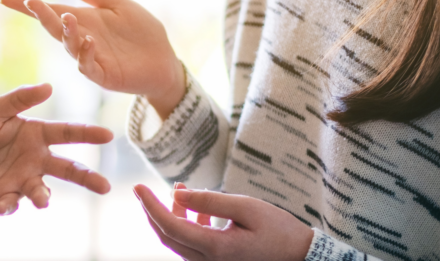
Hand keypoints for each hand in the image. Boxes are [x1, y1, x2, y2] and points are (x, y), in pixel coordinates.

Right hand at [0, 0, 184, 117]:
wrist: (163, 60)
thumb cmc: (140, 32)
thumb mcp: (116, 4)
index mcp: (82, 21)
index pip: (50, 12)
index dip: (27, 7)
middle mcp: (81, 40)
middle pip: (55, 28)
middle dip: (42, 16)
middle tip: (31, 2)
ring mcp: (91, 59)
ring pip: (70, 47)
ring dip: (66, 33)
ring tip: (67, 17)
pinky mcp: (104, 76)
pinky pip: (90, 67)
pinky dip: (86, 54)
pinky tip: (89, 41)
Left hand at [0, 83, 113, 214]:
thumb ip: (19, 99)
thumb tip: (48, 87)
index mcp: (37, 134)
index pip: (67, 133)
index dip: (88, 133)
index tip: (108, 135)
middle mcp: (36, 159)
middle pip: (68, 169)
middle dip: (87, 178)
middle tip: (105, 187)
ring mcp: (22, 179)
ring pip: (42, 191)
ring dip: (43, 197)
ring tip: (43, 202)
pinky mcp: (6, 195)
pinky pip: (13, 203)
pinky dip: (10, 206)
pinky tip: (3, 207)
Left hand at [133, 184, 312, 260]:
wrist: (302, 257)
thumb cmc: (279, 231)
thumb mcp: (247, 208)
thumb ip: (210, 201)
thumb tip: (177, 194)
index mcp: (215, 249)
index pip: (170, 226)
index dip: (150, 205)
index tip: (137, 186)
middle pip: (167, 236)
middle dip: (152, 211)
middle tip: (142, 189)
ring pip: (178, 241)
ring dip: (172, 216)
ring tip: (179, 190)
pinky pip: (192, 246)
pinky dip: (188, 225)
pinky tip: (198, 209)